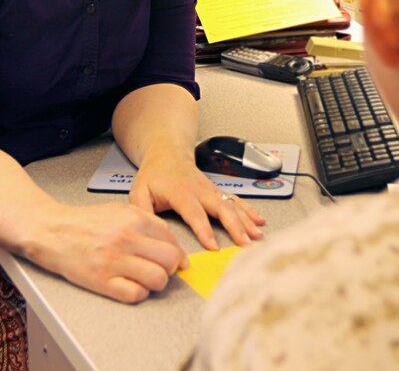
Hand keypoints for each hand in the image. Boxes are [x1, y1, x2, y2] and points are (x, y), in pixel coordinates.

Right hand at [25, 202, 187, 303]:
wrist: (51, 231)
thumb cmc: (84, 222)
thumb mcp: (119, 211)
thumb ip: (147, 223)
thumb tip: (172, 246)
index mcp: (133, 218)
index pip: (172, 240)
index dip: (177, 254)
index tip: (174, 261)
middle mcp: (126, 238)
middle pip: (170, 260)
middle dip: (170, 268)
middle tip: (160, 270)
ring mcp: (114, 261)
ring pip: (158, 279)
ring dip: (156, 283)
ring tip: (144, 278)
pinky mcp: (102, 281)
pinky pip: (136, 294)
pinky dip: (138, 293)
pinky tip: (129, 285)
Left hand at [129, 152, 265, 250]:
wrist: (167, 153)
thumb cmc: (154, 174)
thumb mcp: (139, 191)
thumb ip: (142, 211)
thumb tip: (149, 232)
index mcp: (180, 191)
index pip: (194, 213)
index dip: (204, 230)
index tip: (214, 246)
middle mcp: (200, 189)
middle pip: (222, 208)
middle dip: (235, 226)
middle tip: (245, 243)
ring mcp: (211, 189)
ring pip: (233, 204)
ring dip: (247, 220)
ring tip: (257, 236)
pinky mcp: (217, 191)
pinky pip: (236, 201)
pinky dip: (249, 211)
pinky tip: (259, 221)